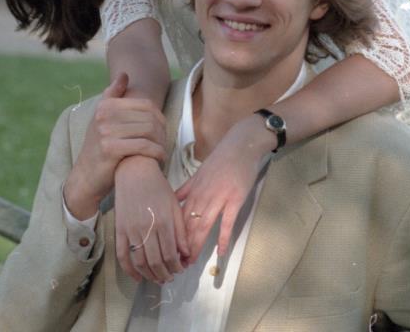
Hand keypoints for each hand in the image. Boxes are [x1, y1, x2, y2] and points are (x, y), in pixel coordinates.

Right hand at [64, 73, 167, 218]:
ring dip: (161, 144)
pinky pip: (144, 146)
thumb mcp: (102, 119)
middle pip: (149, 118)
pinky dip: (157, 153)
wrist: (85, 177)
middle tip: (164, 145)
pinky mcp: (110, 148)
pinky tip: (159, 159)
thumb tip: (125, 75)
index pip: (146, 105)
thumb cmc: (99, 148)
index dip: (160, 118)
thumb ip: (112, 96)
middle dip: (162, 133)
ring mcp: (106, 131)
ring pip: (149, 131)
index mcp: (106, 105)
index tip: (162, 132)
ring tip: (162, 152)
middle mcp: (104, 114)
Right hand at [114, 158, 188, 283]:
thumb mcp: (175, 206)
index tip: (180, 270)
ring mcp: (131, 230)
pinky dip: (129, 270)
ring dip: (149, 275)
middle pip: (156, 262)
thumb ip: (181, 231)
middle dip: (164, 274)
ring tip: (157, 279)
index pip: (171, 254)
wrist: (135, 172)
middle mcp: (147, 228)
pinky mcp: (119, 229)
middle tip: (169, 278)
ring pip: (140, 262)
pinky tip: (137, 277)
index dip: (176, 267)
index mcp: (164, 222)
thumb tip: (186, 254)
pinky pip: (122, 255)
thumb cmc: (158, 188)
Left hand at [175, 116, 271, 259]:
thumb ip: (185, 189)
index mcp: (192, 190)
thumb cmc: (221, 158)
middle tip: (177, 264)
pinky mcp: (235, 199)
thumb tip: (170, 201)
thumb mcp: (198, 173)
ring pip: (203, 226)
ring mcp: (218, 198)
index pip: (179, 217)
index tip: (168, 250)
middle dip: (181, 246)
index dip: (173, 236)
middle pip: (188, 225)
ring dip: (196, 245)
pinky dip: (223, 238)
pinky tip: (220, 252)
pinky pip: (227, 222)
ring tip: (191, 262)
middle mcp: (202, 196)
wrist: (241, 145)